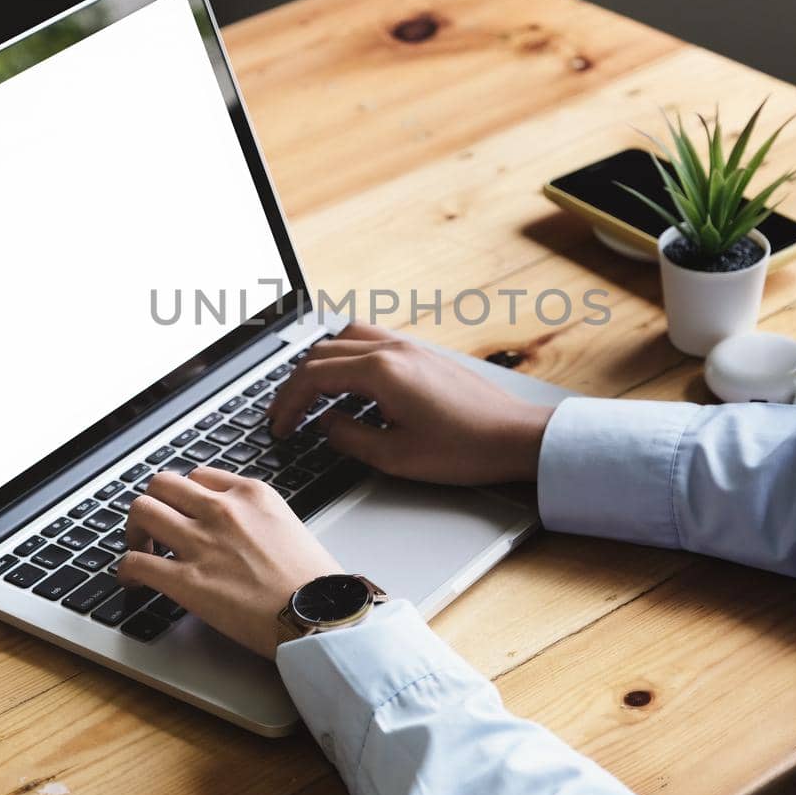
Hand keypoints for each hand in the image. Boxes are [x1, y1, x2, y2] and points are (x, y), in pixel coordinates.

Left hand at [118, 467, 341, 657]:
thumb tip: (241, 534)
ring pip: (142, 511)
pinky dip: (126, 571)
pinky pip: (135, 562)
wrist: (320, 614)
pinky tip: (131, 581)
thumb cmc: (315, 581)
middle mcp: (222, 510)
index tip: (183, 512)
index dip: (185, 497)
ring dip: (133, 530)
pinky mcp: (187, 581)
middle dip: (153, 504)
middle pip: (162, 484)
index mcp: (251, 494)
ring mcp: (201, 543)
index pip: (199, 477)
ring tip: (139, 548)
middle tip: (153, 528)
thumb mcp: (290, 527)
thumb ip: (257, 521)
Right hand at [266, 322, 554, 484]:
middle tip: (285, 414)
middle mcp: (392, 349)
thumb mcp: (395, 456)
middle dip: (296, 383)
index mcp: (381, 372)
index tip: (280, 427)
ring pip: (345, 338)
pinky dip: (347, 357)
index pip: (313, 376)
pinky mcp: (423, 353)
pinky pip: (370, 341)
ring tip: (311, 395)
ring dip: (320, 363)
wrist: (516, 437)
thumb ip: (349, 437)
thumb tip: (325, 425)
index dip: (288, 403)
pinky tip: (350, 386)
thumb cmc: (464, 449)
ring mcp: (410, 346)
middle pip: (322, 351)